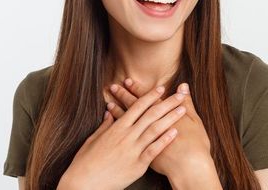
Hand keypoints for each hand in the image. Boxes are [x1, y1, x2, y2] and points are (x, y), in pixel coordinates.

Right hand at [59, 85, 188, 189]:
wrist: (84, 183)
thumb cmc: (86, 162)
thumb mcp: (93, 140)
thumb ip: (104, 125)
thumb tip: (109, 113)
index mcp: (116, 128)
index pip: (137, 107)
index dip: (150, 96)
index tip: (161, 88)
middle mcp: (126, 136)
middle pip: (151, 115)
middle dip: (167, 103)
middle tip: (180, 95)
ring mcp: (133, 150)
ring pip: (155, 130)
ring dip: (170, 118)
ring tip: (183, 110)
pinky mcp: (137, 165)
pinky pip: (154, 150)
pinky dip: (165, 140)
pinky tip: (175, 133)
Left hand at [106, 80, 213, 179]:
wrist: (190, 168)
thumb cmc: (195, 145)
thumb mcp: (194, 121)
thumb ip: (187, 103)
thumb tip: (183, 87)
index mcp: (162, 116)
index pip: (146, 99)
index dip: (136, 89)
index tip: (127, 80)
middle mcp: (149, 127)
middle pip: (133, 108)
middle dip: (123, 96)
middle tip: (114, 87)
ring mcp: (143, 140)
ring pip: (127, 123)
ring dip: (118, 112)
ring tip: (109, 103)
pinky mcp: (141, 154)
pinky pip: (126, 139)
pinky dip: (120, 133)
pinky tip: (114, 127)